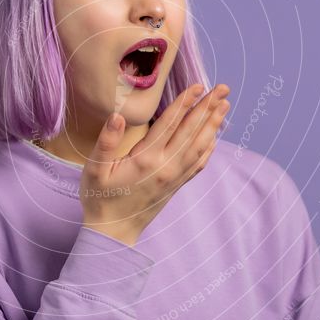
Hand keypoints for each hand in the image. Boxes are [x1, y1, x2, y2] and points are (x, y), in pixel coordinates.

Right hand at [80, 83, 230, 245]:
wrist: (113, 233)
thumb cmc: (100, 199)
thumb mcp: (94, 169)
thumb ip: (106, 141)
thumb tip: (118, 116)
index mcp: (146, 159)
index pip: (170, 124)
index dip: (184, 103)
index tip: (198, 86)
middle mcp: (166, 167)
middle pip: (191, 131)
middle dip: (207, 108)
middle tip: (222, 89)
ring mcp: (174, 177)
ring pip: (199, 146)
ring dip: (213, 125)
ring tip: (224, 106)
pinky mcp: (176, 185)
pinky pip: (198, 164)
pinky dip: (209, 148)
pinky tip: (214, 137)